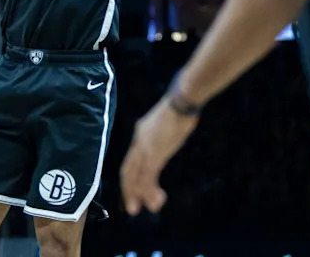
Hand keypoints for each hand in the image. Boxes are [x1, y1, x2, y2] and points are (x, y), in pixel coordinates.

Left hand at [119, 97, 198, 215]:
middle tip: (132, 209)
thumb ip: (160, 136)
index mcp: (139, 135)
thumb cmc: (179, 109)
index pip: (130, 162)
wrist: (182, 100)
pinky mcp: (155, 152)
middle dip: (129, 191)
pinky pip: (148, 175)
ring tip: (143, 209)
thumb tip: (164, 141)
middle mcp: (138, 142)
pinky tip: (155, 199)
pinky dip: (149, 189)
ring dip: (139, 195)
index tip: (133, 193)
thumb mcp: (165, 124)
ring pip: (136, 176)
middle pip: (128, 171)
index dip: (130, 179)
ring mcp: (145, 147)